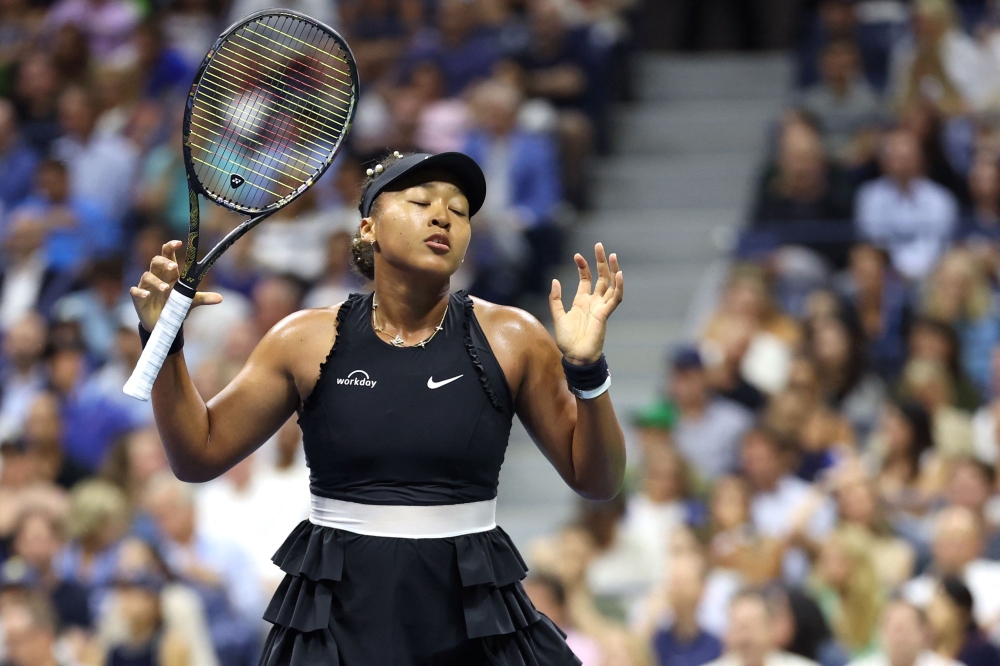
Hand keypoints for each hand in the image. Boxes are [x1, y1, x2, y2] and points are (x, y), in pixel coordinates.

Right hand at [130, 240, 221, 330]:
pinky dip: (140, 292)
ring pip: (147, 276)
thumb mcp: (190, 302)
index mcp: (170, 274)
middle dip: (164, 262)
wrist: (163, 322)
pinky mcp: (138, 297)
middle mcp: (157, 276)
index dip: (171, 247)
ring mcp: (146, 286)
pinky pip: (135, 291)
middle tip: (174, 267)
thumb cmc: (175, 306)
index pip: (168, 255)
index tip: (178, 243)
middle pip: (156, 261)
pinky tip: (147, 295)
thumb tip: (220, 298)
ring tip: (165, 288)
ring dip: (156, 281)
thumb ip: (203, 298)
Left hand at [549, 243, 622, 364]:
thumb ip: (555, 299)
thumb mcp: (558, 315)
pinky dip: (619, 287)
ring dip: (612, 270)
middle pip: (601, 278)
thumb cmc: (567, 340)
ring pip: (610, 285)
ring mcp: (601, 307)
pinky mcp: (605, 314)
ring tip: (612, 255)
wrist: (575, 356)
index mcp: (582, 301)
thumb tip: (555, 280)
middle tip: (599, 246)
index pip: (586, 279)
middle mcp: (594, 302)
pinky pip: (615, 298)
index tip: (577, 255)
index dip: (583, 267)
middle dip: (600, 262)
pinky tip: (619, 274)